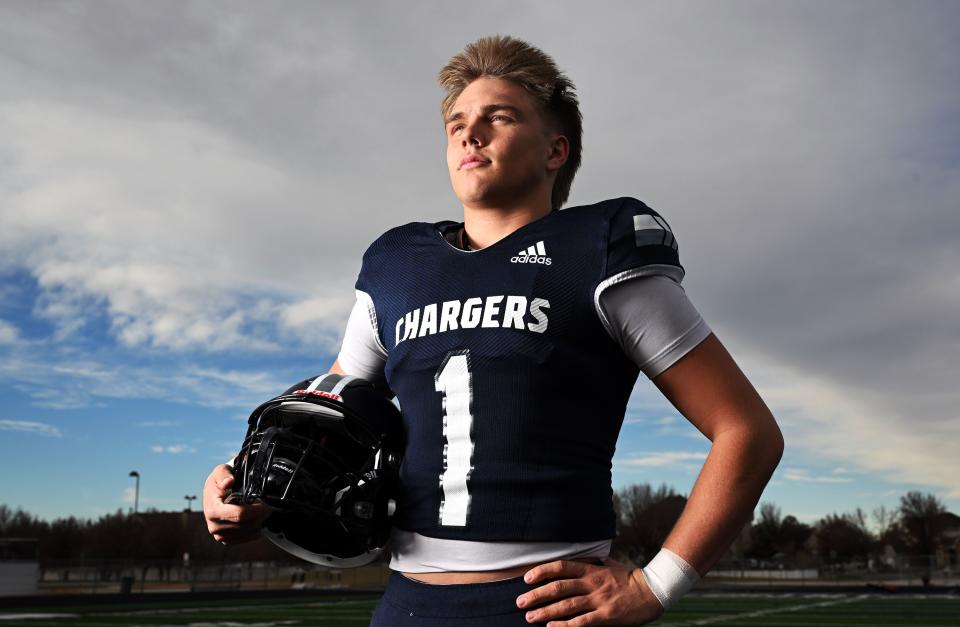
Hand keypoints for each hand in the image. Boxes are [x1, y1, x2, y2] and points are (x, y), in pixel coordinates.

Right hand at [202, 464, 270, 544]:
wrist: (213, 495)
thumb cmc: (219, 483)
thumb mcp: (221, 471)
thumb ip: (225, 474)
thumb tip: (229, 481)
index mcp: (213, 511)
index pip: (240, 515)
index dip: (257, 510)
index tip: (264, 503)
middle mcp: (215, 526)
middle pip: (248, 525)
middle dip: (261, 514)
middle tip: (264, 504)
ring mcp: (220, 535)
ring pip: (251, 532)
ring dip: (259, 521)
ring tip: (256, 509)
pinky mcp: (227, 540)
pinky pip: (249, 537)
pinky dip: (255, 528)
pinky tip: (252, 518)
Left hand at [516, 559, 663, 625]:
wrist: (652, 590)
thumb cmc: (628, 579)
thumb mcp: (608, 566)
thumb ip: (592, 565)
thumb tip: (580, 561)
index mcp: (591, 570)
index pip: (561, 567)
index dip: (542, 572)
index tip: (526, 578)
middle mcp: (592, 584)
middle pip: (558, 587)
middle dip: (536, 595)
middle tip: (520, 602)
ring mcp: (598, 600)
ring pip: (566, 605)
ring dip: (545, 612)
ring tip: (529, 617)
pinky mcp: (606, 616)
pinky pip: (582, 622)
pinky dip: (565, 625)